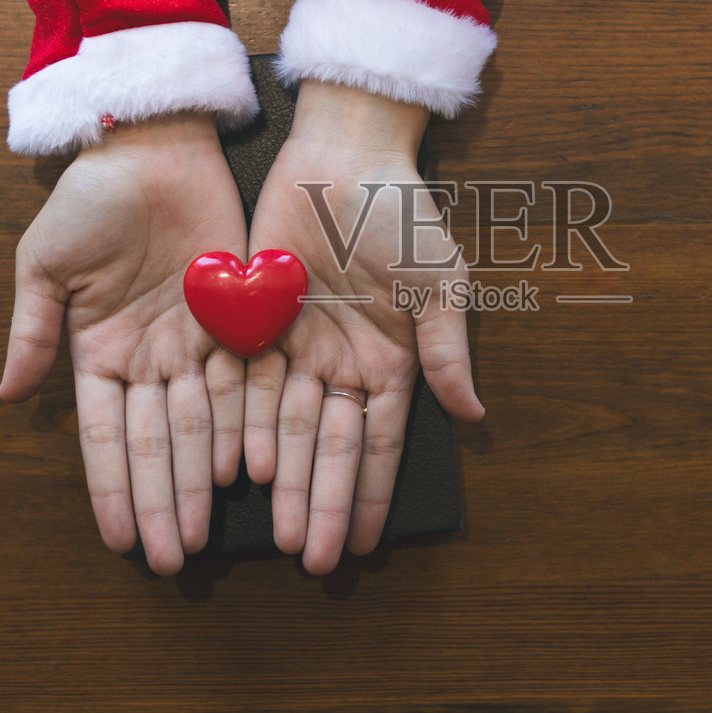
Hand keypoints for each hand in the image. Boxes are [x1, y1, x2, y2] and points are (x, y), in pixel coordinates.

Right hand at [0, 114, 247, 574]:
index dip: (112, 488)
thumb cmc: (90, 199)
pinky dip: (245, 422)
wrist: (152, 144)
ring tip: (206, 532)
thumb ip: (31, 330)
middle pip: (159, 444)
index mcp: (99, 351)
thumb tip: (3, 394)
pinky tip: (247, 469)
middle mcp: (150, 358)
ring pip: (202, 425)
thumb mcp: (45, 263)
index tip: (117, 541)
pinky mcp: (240, 315)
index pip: (106, 437)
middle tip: (172, 560)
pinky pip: (244, 379)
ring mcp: (197, 341)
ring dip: (202, 480)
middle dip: (163, 502)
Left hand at [243, 81, 485, 574]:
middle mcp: (339, 364)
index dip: (369, 494)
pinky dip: (240, 424)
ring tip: (277, 531)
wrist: (344, 151)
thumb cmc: (403, 212)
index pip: (376, 443)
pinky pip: (242, 382)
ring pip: (282, 428)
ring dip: (281, 480)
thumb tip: (474, 414)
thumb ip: (448, 349)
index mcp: (388, 361)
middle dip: (321, 504)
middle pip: (326, 449)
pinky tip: (237, 468)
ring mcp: (294, 345)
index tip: (362, 543)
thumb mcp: (439, 281)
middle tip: (313, 561)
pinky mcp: (250, 319)